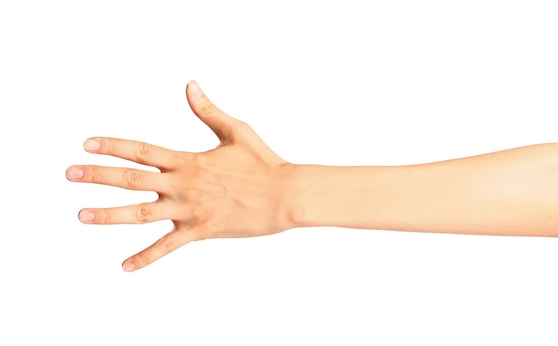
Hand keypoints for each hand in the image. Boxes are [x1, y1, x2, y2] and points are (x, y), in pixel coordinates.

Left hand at [66, 81, 294, 271]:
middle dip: (98, 175)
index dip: (113, 145)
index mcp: (189, 160)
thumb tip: (190, 85)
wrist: (284, 196)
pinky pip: (168, 246)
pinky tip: (125, 266)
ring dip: (109, 215)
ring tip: (81, 214)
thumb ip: (208, 111)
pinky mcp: (200, 231)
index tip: (87, 143)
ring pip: (141, 214)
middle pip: (132, 179)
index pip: (142, 150)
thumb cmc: (263, 162)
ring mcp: (190, 210)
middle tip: (70, 174)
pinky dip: (146, 257)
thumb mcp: (236, 132)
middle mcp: (183, 185)